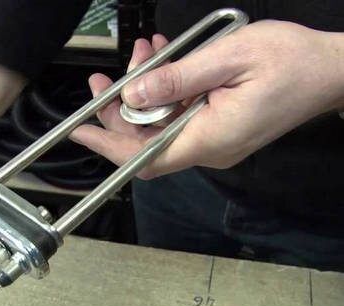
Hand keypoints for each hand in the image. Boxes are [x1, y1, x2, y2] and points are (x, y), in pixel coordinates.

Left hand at [70, 21, 343, 178]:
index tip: (81, 132)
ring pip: (163, 127)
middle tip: (105, 77)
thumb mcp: (228, 58)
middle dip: (121, 111)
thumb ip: (177, 79)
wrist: (330, 70)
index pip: (145, 157)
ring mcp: (214, 141)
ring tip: (142, 54)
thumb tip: (133, 96)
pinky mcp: (219, 129)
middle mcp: (209, 149)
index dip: (110, 146)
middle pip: (148, 143)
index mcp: (210, 138)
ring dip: (145, 94)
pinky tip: (163, 62)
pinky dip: (166, 93)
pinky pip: (182, 117)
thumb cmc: (290, 60)